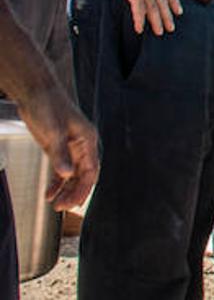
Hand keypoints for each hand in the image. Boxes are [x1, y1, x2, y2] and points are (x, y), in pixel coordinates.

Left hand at [17, 84, 98, 209]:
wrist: (35, 92)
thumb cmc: (48, 107)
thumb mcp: (53, 132)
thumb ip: (59, 154)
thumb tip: (65, 175)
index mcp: (88, 140)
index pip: (91, 171)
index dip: (84, 189)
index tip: (74, 204)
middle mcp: (82, 145)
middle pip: (83, 175)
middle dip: (74, 193)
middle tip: (62, 208)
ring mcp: (70, 147)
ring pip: (72, 175)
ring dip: (65, 190)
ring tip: (55, 204)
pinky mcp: (58, 147)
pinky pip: (61, 169)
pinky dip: (56, 182)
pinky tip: (49, 193)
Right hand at [98, 0, 180, 34]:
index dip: (174, 2)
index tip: (179, 11)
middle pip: (163, 3)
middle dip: (167, 17)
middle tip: (171, 28)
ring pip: (154, 9)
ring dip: (157, 22)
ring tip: (160, 33)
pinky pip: (139, 10)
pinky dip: (140, 20)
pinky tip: (139, 29)